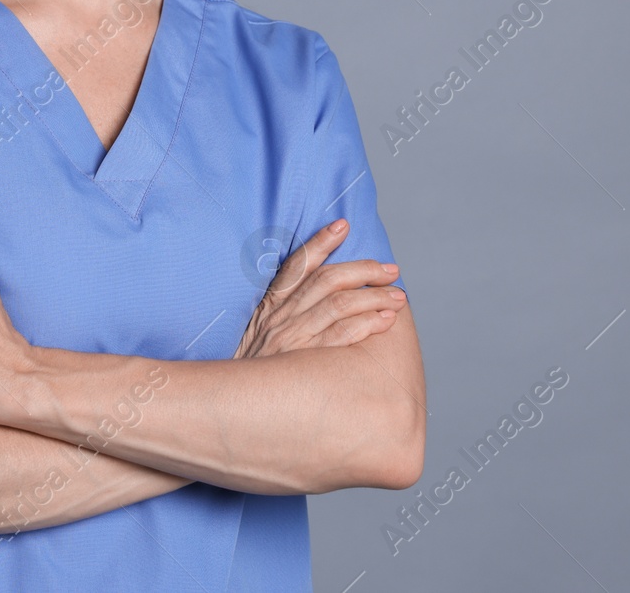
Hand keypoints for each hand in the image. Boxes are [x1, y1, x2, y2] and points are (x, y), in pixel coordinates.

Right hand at [234, 219, 404, 359]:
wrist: (231, 404)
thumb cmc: (251, 372)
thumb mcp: (257, 336)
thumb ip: (279, 317)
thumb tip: (316, 301)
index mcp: (270, 306)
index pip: (297, 265)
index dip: (320, 242)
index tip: (343, 225)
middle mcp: (281, 316)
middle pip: (327, 280)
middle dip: (363, 270)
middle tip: (390, 270)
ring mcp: (292, 336)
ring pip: (339, 304)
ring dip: (373, 296)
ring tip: (398, 296)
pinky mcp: (303, 359)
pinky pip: (340, 335)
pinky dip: (365, 324)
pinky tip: (385, 321)